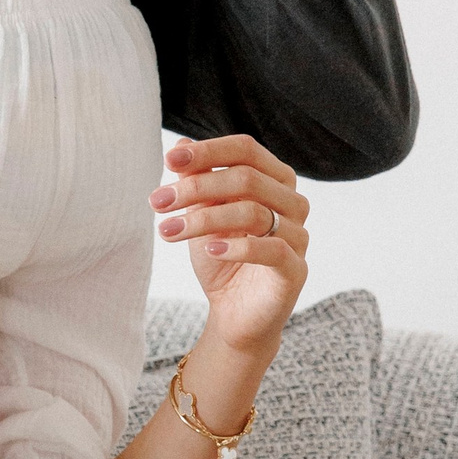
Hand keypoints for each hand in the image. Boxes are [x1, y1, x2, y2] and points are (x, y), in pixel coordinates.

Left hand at [151, 133, 307, 358]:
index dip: (208, 151)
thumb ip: (197, 182)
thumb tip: (179, 145)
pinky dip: (237, 247)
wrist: (233, 313)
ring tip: (168, 230)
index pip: (245, 150)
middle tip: (158, 202)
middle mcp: (293, 202)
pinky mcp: (296, 269)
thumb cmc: (220, 257)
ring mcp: (299, 235)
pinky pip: (272, 249)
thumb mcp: (202, 215)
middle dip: (196, 188)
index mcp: (274, 180)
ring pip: (253, 211)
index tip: (170, 161)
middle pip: (247, 178)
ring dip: (203, 219)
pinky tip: (209, 250)